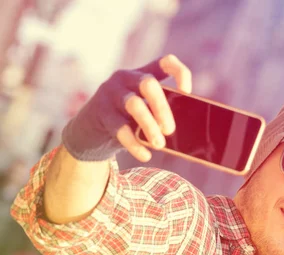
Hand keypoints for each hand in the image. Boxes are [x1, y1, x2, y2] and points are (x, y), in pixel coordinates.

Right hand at [62, 54, 191, 161]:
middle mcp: (125, 78)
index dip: (179, 72)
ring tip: (160, 144)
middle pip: (148, 84)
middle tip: (170, 130)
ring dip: (150, 126)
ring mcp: (110, 93)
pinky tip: (145, 155)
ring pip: (134, 104)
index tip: (186, 92)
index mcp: (141, 75)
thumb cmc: (126, 121)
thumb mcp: (144, 111)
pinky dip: (134, 144)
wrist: (89, 132)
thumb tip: (184, 132)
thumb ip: (160, 114)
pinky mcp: (100, 112)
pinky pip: (119, 128)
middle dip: (162, 108)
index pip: (164, 62)